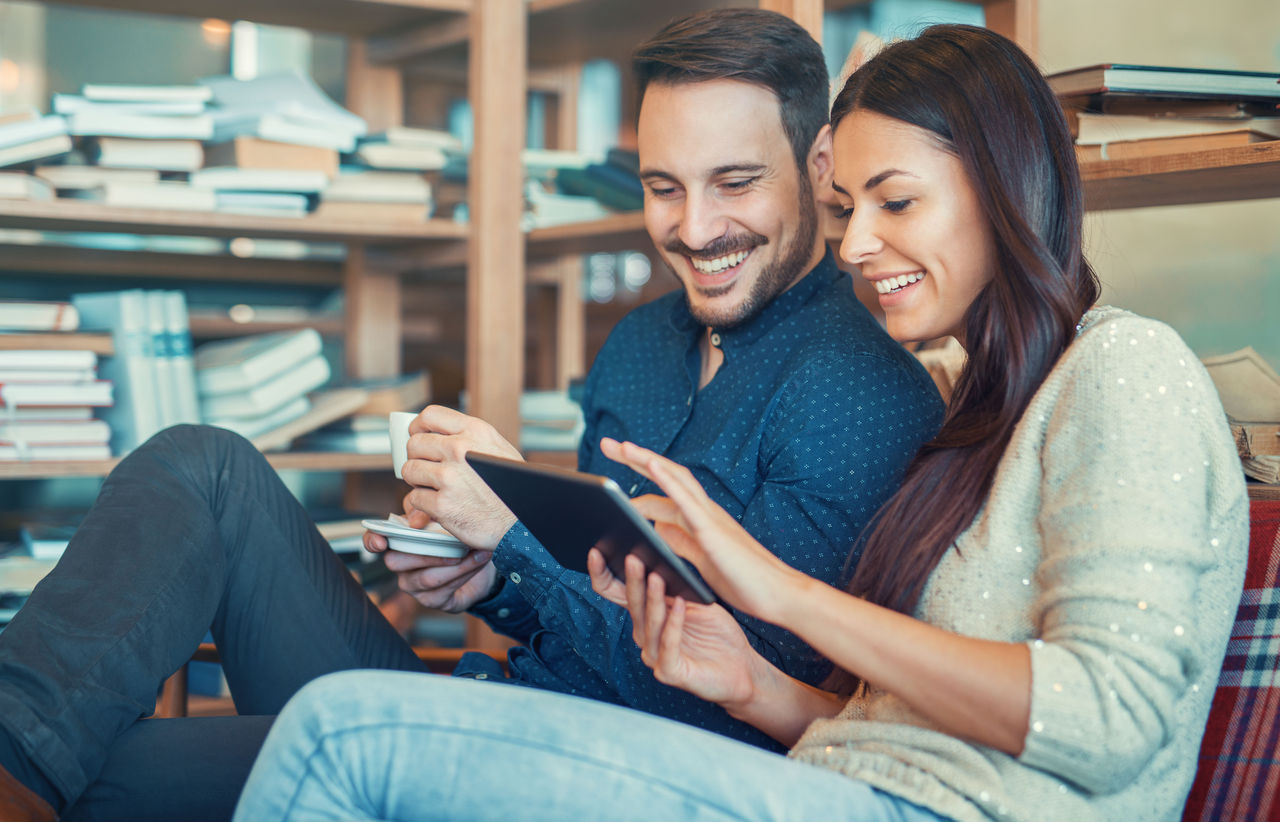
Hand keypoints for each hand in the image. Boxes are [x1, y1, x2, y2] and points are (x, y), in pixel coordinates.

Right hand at [363, 492, 498, 611]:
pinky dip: (464, 573)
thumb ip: (429, 515)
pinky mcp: (432, 600)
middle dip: (429, 553)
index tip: (381, 542)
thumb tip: (419, 517)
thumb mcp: (445, 521)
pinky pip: (443, 590)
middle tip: (456, 542)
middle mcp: (401, 565)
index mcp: (399, 541)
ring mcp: (413, 586)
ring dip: (455, 564)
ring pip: (426, 578)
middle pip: (398, 562)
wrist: (481, 560)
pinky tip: (477, 562)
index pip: (373, 540)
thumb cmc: (458, 538)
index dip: (372, 540)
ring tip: (475, 551)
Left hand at [400, 405, 521, 550]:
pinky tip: (439, 507)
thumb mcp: (498, 450)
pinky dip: (421, 506)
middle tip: (428, 470)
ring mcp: (449, 477)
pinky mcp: (442, 505)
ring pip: (410, 471)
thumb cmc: (513, 490)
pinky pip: (414, 499)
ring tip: (435, 489)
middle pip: (414, 444)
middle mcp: (460, 449)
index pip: (430, 415)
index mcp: (475, 432)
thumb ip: (468, 439)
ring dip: (417, 482)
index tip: (417, 435)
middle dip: (417, 458)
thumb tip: (434, 438)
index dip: (418, 427)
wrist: (523, 523)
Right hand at [591, 551, 757, 709]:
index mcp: (644, 617)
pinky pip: (668, 644)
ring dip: (653, 599)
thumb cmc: (717, 634)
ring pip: (649, 623)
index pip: (615, 594)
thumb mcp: (694, 601)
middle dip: (632, 580)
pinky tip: (680, 604)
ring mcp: (654, 656)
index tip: (597, 551)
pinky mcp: (670, 672)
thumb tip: (658, 554)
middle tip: (633, 557)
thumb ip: (674, 585)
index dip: (602, 574)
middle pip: (631, 605)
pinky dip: (674, 623)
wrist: (741, 669)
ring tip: (657, 576)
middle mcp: (644, 636)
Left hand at [599, 437, 806, 621]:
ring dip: (645, 460)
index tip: (616, 466)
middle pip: (665, 475)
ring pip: (674, 478)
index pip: (663, 491)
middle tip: (607, 443)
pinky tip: (649, 463)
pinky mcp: (712, 530)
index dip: (639, 478)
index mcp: (699, 519)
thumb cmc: (744, 580)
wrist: (777, 594)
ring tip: (620, 446)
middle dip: (635, 459)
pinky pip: (686, 499)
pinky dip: (667, 479)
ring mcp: (709, 517)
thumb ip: (681, 543)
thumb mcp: (701, 560)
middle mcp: (704, 511)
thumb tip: (656, 531)